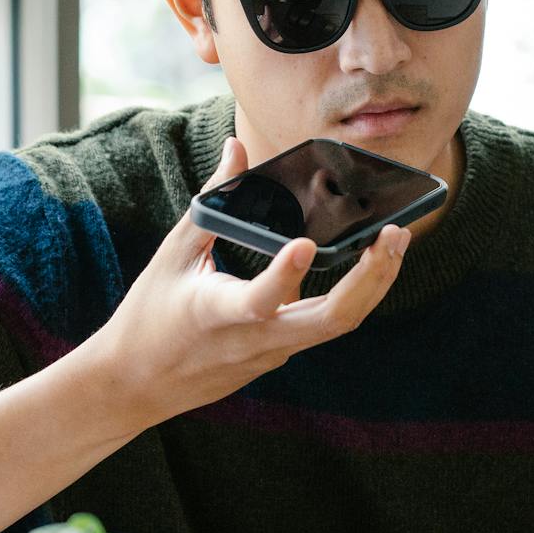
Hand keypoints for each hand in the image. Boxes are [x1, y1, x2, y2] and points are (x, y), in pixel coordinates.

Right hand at [85, 134, 409, 432]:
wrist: (137, 385)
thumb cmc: (149, 315)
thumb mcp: (173, 254)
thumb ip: (213, 201)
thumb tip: (236, 147)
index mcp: (217, 313)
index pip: (260, 301)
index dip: (285, 275)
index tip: (306, 243)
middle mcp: (255, 340)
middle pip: (330, 320)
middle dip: (371, 279)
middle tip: (396, 234)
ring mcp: (273, 353)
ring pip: (337, 325)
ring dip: (372, 285)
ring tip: (395, 242)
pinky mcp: (280, 356)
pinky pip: (324, 325)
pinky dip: (353, 294)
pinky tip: (370, 262)